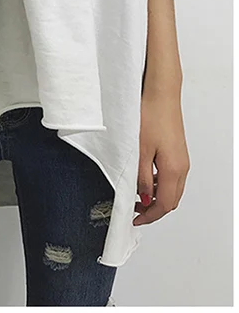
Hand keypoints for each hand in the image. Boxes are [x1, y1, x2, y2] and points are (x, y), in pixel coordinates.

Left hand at [133, 91, 189, 225]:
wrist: (160, 94)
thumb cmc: (150, 116)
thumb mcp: (139, 150)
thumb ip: (140, 177)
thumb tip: (143, 197)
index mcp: (173, 169)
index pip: (164, 204)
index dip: (150, 216)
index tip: (134, 220)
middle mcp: (182, 167)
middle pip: (171, 200)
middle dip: (153, 209)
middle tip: (133, 211)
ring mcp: (182, 159)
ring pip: (171, 189)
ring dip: (156, 196)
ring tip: (135, 195)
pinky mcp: (177, 152)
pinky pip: (171, 177)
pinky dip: (158, 184)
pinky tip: (143, 179)